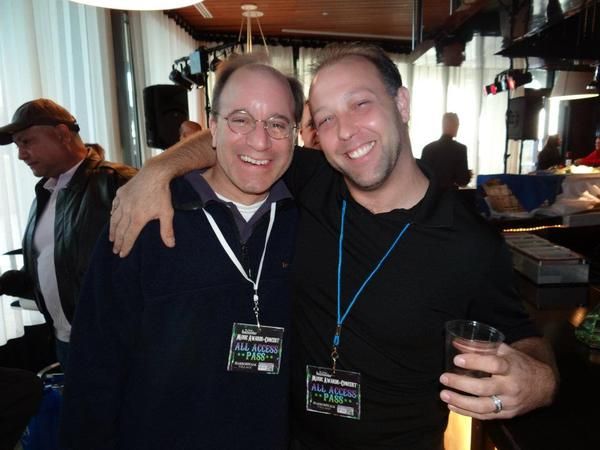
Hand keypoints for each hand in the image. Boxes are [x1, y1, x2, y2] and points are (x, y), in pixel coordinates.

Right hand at [109, 164, 173, 256]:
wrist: (155, 173)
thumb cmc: (162, 194)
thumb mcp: (167, 213)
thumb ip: (167, 230)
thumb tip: (170, 245)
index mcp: (138, 218)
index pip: (129, 236)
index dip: (125, 246)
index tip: (122, 254)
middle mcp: (127, 211)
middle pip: (120, 230)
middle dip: (117, 242)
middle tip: (115, 250)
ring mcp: (123, 201)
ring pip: (115, 219)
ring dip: (112, 230)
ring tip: (111, 238)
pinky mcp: (121, 193)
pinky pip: (114, 206)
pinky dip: (113, 213)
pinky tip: (112, 217)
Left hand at [439, 342, 556, 419]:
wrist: (543, 385)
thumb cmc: (519, 364)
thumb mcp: (505, 351)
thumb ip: (482, 346)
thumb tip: (457, 343)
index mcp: (511, 367)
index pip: (493, 365)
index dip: (475, 362)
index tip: (457, 360)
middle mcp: (511, 386)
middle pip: (484, 388)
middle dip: (461, 384)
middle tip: (444, 378)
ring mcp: (509, 402)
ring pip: (483, 406)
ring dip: (461, 402)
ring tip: (444, 395)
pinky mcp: (507, 414)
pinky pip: (485, 416)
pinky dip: (467, 413)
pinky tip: (452, 406)